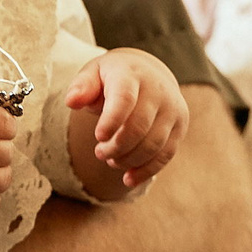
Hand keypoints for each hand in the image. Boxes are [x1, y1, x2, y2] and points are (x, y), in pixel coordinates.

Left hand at [68, 49, 187, 185]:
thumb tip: (72, 102)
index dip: (112, 120)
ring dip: (128, 160)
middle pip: (139, 127)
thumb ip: (82, 87)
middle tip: (99, 153)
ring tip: (111, 160)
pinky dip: (146, 171)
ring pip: (153, 145)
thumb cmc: (113, 77)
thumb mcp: (94, 73)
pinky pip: (166, 154)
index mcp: (132, 75)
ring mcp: (172, 108)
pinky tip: (128, 179)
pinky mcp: (180, 125)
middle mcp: (158, 90)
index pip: (125, 99)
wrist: (148, 73)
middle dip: (116, 147)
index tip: (98, 137)